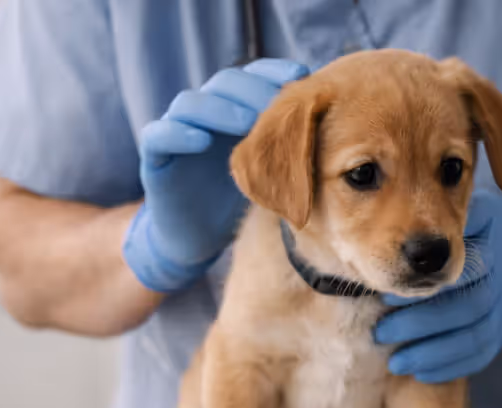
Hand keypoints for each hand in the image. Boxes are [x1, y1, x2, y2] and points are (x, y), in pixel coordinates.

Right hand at [124, 58, 308, 292]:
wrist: (192, 240)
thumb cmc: (234, 202)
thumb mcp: (271, 175)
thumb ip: (292, 148)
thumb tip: (346, 124)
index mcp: (232, 112)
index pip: (252, 78)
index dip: (273, 74)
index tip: (303, 78)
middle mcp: (205, 116)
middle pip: (224, 84)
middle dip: (251, 90)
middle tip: (277, 100)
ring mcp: (178, 134)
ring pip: (191, 103)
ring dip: (219, 109)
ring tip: (248, 123)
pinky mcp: (155, 158)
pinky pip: (160, 135)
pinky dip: (179, 133)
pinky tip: (202, 141)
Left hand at [375, 192, 501, 382]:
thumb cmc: (479, 234)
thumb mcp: (472, 211)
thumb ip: (448, 212)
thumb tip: (415, 221)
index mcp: (491, 246)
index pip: (462, 269)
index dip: (425, 285)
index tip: (387, 295)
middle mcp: (500, 281)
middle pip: (465, 308)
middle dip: (419, 324)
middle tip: (380, 332)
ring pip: (470, 338)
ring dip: (430, 352)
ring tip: (394, 362)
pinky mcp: (499, 336)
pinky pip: (478, 357)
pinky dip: (449, 368)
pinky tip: (419, 373)